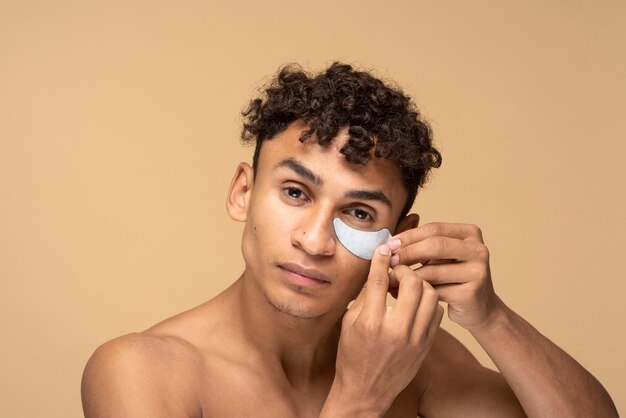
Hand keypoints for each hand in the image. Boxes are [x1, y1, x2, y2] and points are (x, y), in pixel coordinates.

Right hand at [332, 243, 443, 413]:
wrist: (365, 392)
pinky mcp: (426, 345)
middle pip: (412, 283)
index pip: (379, 281)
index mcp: (370, 323)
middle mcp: (395, 330)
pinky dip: (429, 301)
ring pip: (430, 295)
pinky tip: (417, 302)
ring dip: (420, 284)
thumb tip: (377, 270)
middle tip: (397, 271)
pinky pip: (437, 312)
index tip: (384, 248)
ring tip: (409, 285)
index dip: (381, 260)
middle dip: (405, 270)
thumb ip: (365, 296)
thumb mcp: (349, 323)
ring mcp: (414, 339)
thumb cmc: (352, 356)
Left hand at [390, 222, 501, 329]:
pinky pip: (436, 290)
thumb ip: (421, 244)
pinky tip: (402, 294)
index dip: (409, 236)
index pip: (434, 229)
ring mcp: (478, 272)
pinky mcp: (471, 294)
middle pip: (436, 245)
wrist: (477, 308)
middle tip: (390, 261)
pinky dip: (416, 292)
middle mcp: (478, 250)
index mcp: (470, 233)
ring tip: (390, 280)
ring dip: (407, 275)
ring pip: (434, 270)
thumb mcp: (440, 256)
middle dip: (408, 252)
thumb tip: (389, 243)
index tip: (389, 245)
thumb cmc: (452, 278)